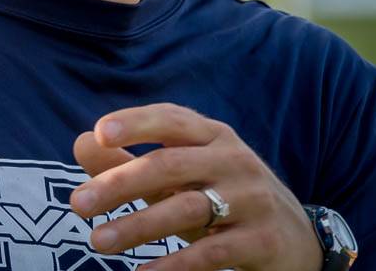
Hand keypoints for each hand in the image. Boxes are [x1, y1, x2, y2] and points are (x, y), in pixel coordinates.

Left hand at [69, 103, 321, 270]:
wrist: (297, 240)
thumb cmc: (221, 198)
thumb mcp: (180, 177)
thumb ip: (130, 161)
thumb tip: (81, 142)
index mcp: (213, 135)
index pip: (171, 119)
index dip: (136, 123)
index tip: (100, 134)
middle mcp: (234, 160)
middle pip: (169, 166)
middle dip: (119, 184)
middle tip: (78, 204)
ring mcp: (252, 199)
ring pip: (186, 209)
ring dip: (137, 226)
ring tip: (98, 241)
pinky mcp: (263, 240)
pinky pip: (212, 252)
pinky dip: (175, 264)